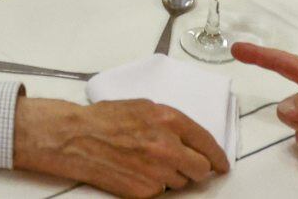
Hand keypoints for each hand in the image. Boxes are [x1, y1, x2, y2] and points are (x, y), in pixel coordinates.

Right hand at [13, 98, 228, 197]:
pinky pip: (160, 192)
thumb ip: (170, 122)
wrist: (76, 138)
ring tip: (148, 163)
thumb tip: (190, 139)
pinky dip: (154, 186)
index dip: (217, 157)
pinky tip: (137, 172)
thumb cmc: (106, 119)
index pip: (207, 143)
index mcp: (170, 120)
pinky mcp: (145, 192)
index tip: (221, 164)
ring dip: (172, 176)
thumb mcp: (143, 107)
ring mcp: (157, 172)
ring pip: (181, 182)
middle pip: (201, 169)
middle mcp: (168, 147)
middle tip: (186, 165)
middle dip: (196, 169)